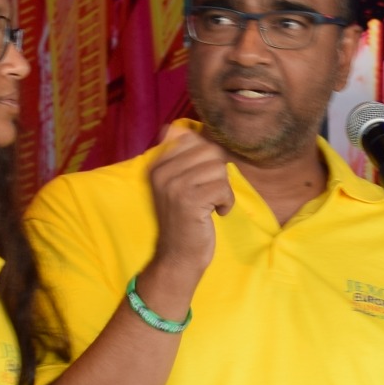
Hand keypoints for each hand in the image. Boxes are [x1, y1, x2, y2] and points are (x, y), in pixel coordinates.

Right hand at [144, 126, 232, 308]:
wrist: (178, 256)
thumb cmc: (185, 219)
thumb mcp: (178, 184)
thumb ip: (183, 156)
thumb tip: (181, 128)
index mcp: (157, 164)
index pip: (194, 139)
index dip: (208, 159)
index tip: (200, 180)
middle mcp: (162, 171)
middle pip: (210, 151)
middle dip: (218, 174)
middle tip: (208, 194)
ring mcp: (174, 185)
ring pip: (219, 169)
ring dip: (222, 190)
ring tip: (209, 204)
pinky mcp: (189, 200)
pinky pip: (223, 187)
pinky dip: (226, 203)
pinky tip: (214, 214)